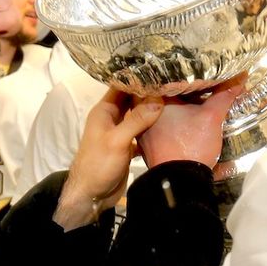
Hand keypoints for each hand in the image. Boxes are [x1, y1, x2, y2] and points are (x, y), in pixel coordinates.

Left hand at [54, 91, 162, 230]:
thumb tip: (159, 100)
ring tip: (175, 100)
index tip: (157, 70)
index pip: (121, 86)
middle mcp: (111, 118)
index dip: (137, 77)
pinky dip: (152, 129)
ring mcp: (120, 132)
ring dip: (152, 110)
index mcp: (104, 111)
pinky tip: (168, 126)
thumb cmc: (98, 164)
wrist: (91, 195)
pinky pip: (141, 132)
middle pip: (132, 99)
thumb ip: (137, 120)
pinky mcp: (127, 146)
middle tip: (172, 84)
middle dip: (148, 93)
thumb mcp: (117, 140)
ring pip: (138, 116)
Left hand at [139, 74, 247, 168]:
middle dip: (176, 92)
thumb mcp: (211, 118)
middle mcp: (144, 116)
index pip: (161, 79)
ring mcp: (144, 133)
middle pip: (159, 96)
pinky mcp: (149, 147)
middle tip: (191, 84)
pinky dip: (171, 125)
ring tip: (190, 103)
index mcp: (154, 102)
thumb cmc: (190, 146)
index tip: (186, 69)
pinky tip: (184, 124)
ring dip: (173, 109)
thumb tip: (238, 82)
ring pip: (159, 114)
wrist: (180, 182)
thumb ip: (223, 97)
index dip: (174, 72)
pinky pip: (159, 129)